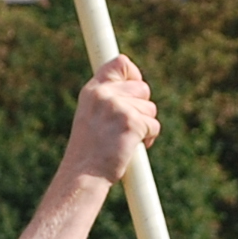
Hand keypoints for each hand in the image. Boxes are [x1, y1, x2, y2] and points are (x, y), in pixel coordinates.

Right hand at [60, 55, 158, 185]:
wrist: (84, 175)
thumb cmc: (88, 152)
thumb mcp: (90, 117)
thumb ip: (108, 99)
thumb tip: (137, 88)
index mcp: (92, 91)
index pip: (120, 63)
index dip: (134, 74)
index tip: (135, 89)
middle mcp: (104, 94)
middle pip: (143, 88)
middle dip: (142, 107)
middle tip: (128, 126)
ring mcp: (118, 107)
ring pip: (150, 109)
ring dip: (145, 126)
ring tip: (126, 141)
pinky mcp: (131, 123)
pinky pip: (154, 125)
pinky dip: (149, 138)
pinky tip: (132, 148)